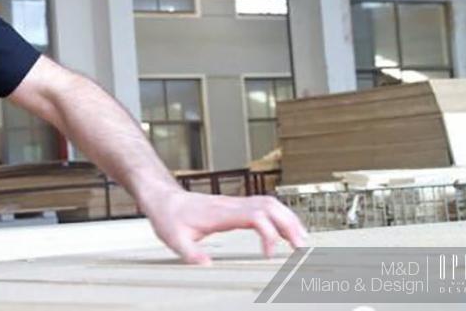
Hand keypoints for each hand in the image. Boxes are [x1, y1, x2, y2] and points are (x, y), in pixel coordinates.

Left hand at [140, 190, 308, 264]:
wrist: (163, 199)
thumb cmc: (169, 217)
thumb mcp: (174, 239)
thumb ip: (190, 254)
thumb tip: (207, 265)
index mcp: (220, 213)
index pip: (254, 216)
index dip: (268, 234)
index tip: (270, 255)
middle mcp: (231, 205)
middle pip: (270, 206)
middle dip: (289, 225)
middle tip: (302, 249)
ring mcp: (234, 203)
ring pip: (270, 203)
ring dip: (288, 220)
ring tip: (302, 241)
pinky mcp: (235, 206)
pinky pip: (264, 206)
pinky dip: (279, 217)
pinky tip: (285, 232)